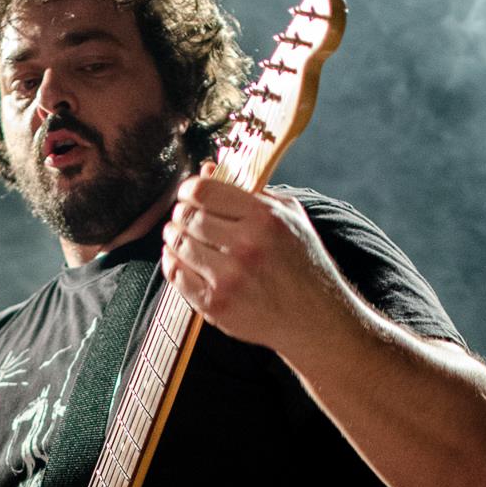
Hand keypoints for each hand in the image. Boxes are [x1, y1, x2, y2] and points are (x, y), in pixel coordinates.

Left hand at [160, 164, 344, 358]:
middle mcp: (246, 247)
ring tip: (179, 236)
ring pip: (178, 245)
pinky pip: (177, 275)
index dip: (189, 190)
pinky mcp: (216, 305)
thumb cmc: (301, 263)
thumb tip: (207, 169)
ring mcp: (229, 278)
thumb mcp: (287, 217)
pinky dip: (171, 263)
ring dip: (173, 237)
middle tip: (182, 216)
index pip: (203, 191)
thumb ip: (249, 191)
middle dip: (180, 213)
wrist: (313, 317)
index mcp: (264, 218)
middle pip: (187, 217)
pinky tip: (179, 258)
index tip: (189, 194)